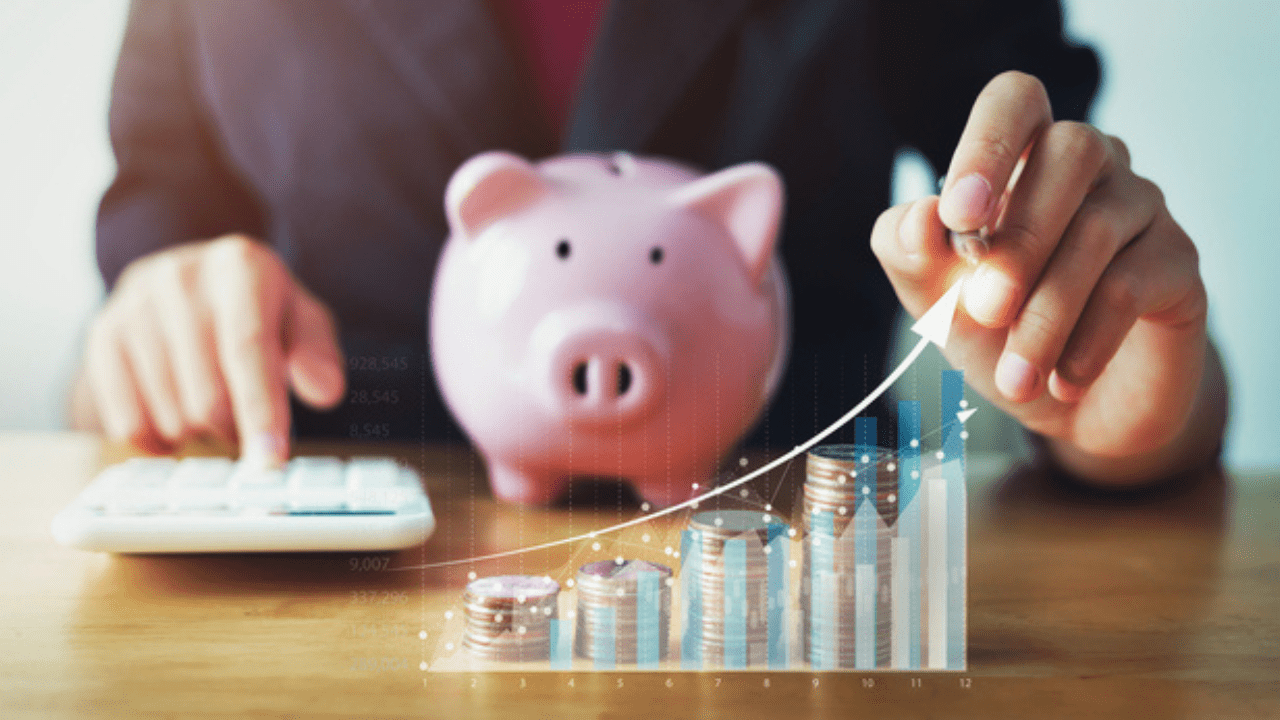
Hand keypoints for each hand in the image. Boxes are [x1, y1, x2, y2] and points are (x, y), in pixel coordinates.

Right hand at [74, 235, 345, 463]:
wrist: (192, 279)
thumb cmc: (259, 309)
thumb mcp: (302, 320)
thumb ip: (318, 354)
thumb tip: (324, 392)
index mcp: (240, 267)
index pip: (248, 350)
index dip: (261, 411)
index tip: (270, 462)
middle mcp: (180, 278)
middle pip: (208, 396)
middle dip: (235, 428)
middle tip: (245, 422)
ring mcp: (133, 305)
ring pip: (170, 415)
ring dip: (199, 433)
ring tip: (211, 405)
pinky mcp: (102, 336)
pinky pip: (128, 422)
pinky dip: (159, 440)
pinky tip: (174, 417)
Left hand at [872, 71, 1221, 483]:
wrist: (1068, 404)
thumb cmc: (995, 329)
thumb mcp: (932, 295)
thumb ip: (908, 250)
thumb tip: (920, 216)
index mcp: (1023, 155)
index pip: (1016, 100)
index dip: (987, 145)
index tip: (958, 215)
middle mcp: (1092, 163)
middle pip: (1072, 150)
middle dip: (1020, 239)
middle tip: (983, 311)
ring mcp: (1143, 206)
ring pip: (1100, 228)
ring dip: (1046, 312)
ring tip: (1013, 378)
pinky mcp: (1178, 261)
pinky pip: (1133, 285)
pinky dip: (1087, 339)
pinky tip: (1059, 382)